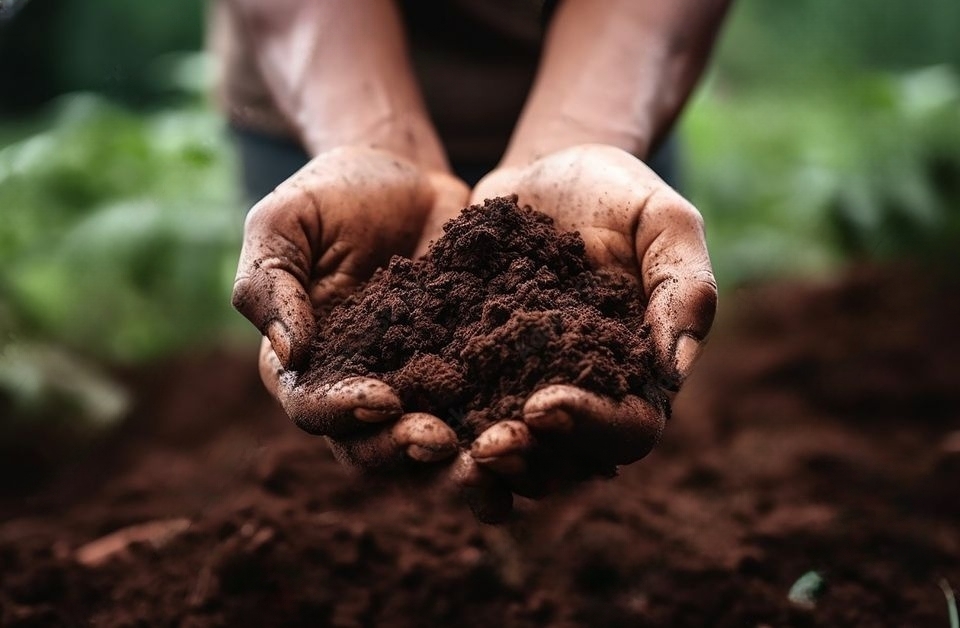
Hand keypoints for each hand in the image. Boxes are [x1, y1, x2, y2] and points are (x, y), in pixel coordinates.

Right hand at [233, 146, 468, 467]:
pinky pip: (480, 417)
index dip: (345, 412)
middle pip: (372, 446)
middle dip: (405, 450)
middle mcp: (355, 391)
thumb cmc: (333, 193)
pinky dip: (500, 436)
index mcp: (303, 366)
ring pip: (429, 448)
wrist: (407, 178)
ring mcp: (415, 388)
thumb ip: (269, 283)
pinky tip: (534, 443)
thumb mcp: (285, 221)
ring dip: (458, 465)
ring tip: (494, 460)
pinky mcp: (463, 375)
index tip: (384, 399)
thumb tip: (293, 352)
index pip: (314, 408)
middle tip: (443, 443)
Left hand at [453, 144, 717, 520]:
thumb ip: (685, 285)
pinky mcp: (474, 371)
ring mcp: (524, 388)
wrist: (545, 172)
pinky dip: (430, 419)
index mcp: (638, 375)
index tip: (544, 404)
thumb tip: (674, 368)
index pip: (628, 428)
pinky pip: (455, 409)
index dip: (591, 427)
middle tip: (484, 447)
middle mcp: (583, 396)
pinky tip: (396, 410)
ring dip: (475, 459)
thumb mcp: (663, 218)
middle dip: (526, 459)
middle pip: (565, 459)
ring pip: (508, 451)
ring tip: (437, 442)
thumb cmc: (617, 190)